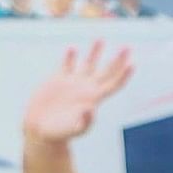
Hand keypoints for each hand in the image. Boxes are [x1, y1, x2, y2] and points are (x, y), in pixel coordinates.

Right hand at [21, 42, 136, 145]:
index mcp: (93, 99)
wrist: (40, 130)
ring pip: (88, 64)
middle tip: (127, 47)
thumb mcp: (72, 129)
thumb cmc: (59, 133)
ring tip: (100, 39)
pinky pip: (66, 65)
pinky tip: (72, 49)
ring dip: (95, 52)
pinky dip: (70, 57)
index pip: (113, 84)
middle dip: (117, 60)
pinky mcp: (58, 81)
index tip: (132, 64)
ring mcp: (73, 83)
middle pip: (106, 71)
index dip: (123, 75)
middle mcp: (86, 89)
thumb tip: (90, 110)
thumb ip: (83, 121)